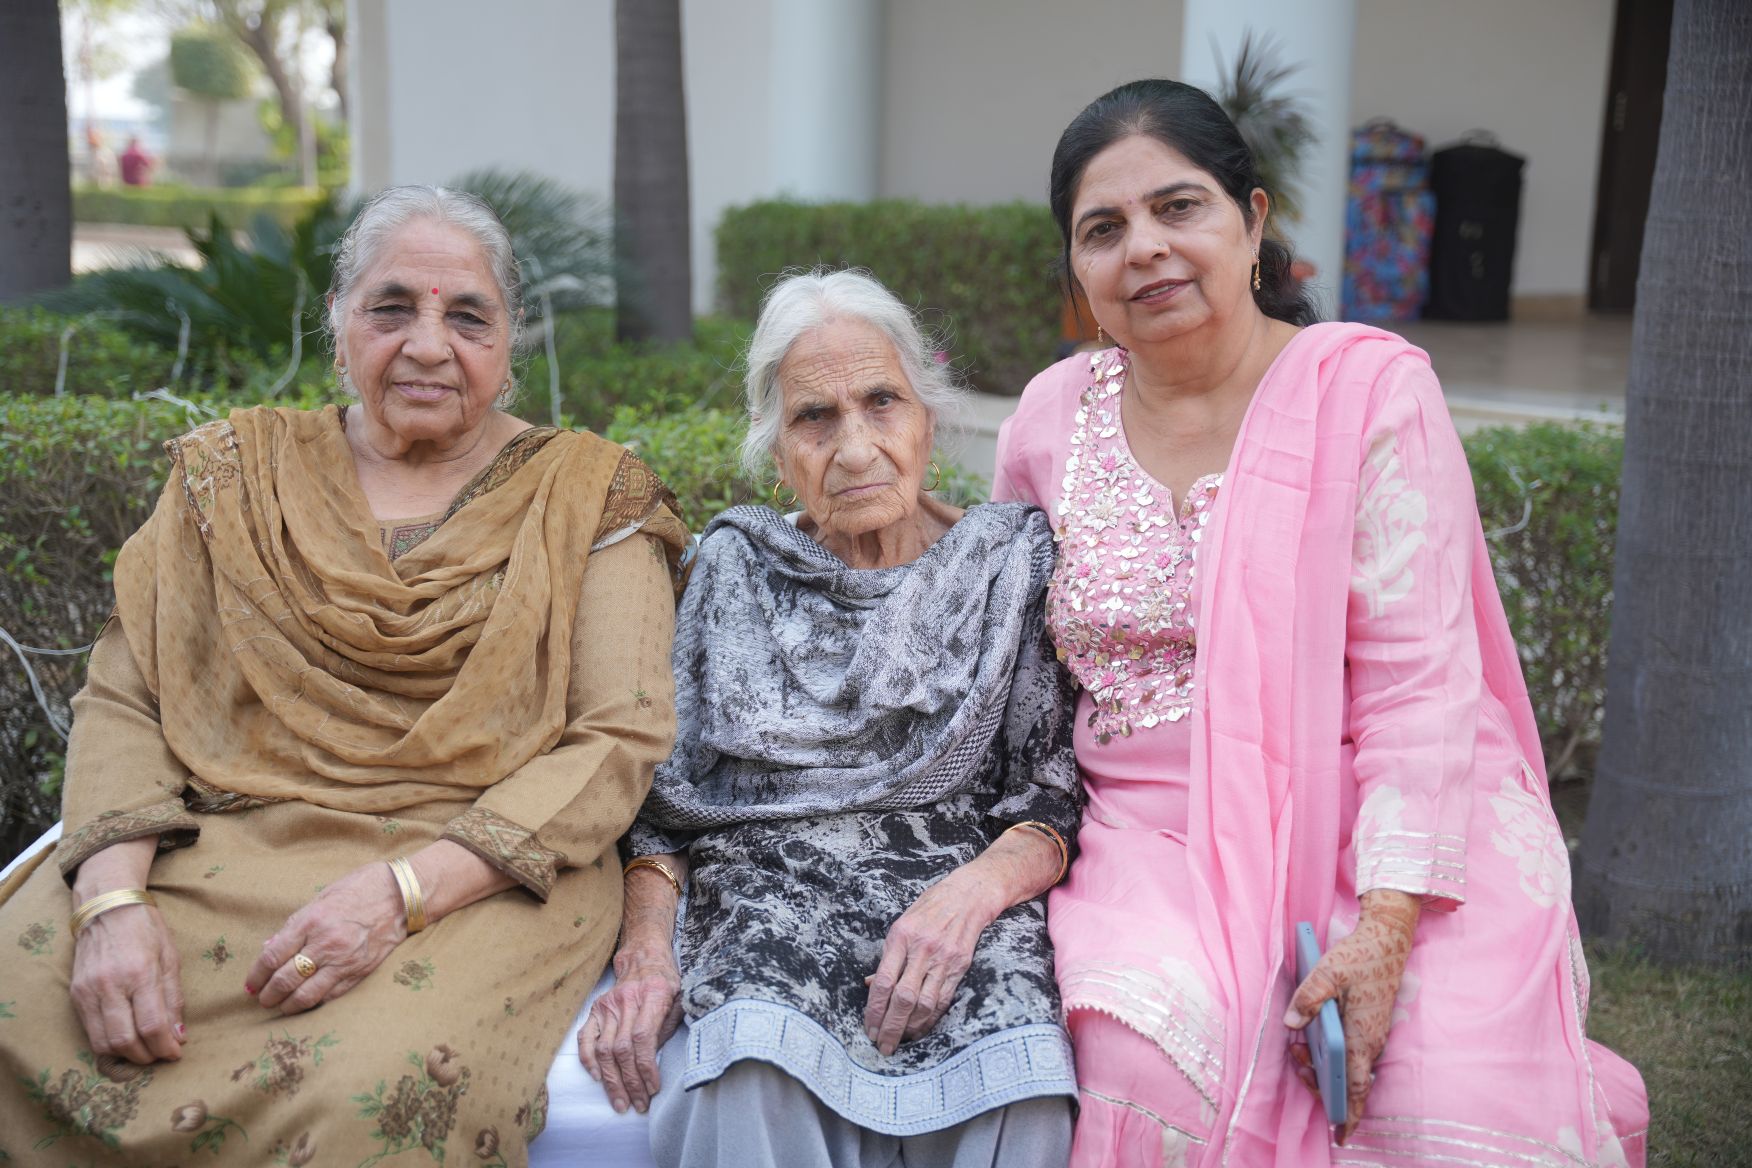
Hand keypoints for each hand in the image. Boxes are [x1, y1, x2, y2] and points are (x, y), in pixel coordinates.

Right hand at [70, 900, 184, 1065]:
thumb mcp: (170, 957)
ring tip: (144, 1049)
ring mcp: (89, 991)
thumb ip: (173, 997)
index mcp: (140, 973)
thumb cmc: (145, 929)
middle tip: (161, 1054)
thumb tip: (179, 1034)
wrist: (106, 907)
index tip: (176, 1053)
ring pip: (103, 1043)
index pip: (152, 1024)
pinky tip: (125, 1038)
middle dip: (147, 1056)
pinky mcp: (76, 994)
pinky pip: (90, 1032)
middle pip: (125, 1040)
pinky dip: (108, 1043)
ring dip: (126, 1055)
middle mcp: (110, 985)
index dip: (165, 1047)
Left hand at [245, 861, 405, 1014]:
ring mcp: (344, 960)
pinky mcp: (360, 971)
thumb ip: (294, 925)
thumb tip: (269, 947)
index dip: (257, 974)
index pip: (273, 956)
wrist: (402, 895)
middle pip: (285, 979)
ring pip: (306, 994)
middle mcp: (325, 943)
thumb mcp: (321, 898)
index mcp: (311, 921)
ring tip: (280, 1005)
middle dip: (268, 994)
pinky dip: (314, 1002)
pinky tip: (306, 1002)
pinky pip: (331, 995)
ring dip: (287, 1004)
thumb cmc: (359, 889)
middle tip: (262, 999)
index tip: (251, 983)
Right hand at [579, 947, 682, 1114]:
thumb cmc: (667, 982)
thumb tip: (654, 1061)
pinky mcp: (595, 1009)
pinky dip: (588, 1060)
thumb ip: (668, 1027)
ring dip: (612, 1080)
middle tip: (638, 1104)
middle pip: (622, 1049)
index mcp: (653, 994)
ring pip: (604, 1049)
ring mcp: (607, 1005)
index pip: (643, 1038)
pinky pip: (585, 1038)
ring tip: (621, 1102)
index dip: (646, 1067)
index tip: (652, 1088)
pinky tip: (598, 1078)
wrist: (644, 958)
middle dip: (630, 1082)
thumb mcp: (680, 998)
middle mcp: (626, 1000)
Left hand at [864, 874, 996, 1055]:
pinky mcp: (960, 966)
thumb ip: (888, 955)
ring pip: (924, 1004)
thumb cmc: (930, 907)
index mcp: (901, 936)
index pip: (884, 981)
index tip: (868, 1028)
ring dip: (910, 1028)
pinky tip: (920, 1029)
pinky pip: (943, 1000)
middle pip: (903, 998)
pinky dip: (930, 1019)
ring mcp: (943, 959)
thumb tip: (872, 985)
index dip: (874, 1010)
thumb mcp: (902, 923)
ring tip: (898, 1041)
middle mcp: (922, 949)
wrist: (969, 895)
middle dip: (890, 1027)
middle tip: (881, 1045)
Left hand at [1284, 891, 1420, 1143]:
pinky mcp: (1369, 1026)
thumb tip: (1291, 1025)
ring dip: (1323, 1068)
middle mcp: (1370, 1042)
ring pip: (1348, 1068)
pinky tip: (1313, 1042)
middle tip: (1297, 1064)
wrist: (1387, 940)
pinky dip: (1332, 1056)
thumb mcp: (1328, 972)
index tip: (1341, 1136)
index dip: (1347, 1113)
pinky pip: (1351, 1054)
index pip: (1355, 1087)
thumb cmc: (1359, 957)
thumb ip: (1308, 998)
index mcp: (1362, 1037)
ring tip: (1297, 1051)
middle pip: (1347, 1083)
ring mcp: (1372, 1035)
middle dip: (1321, 1085)